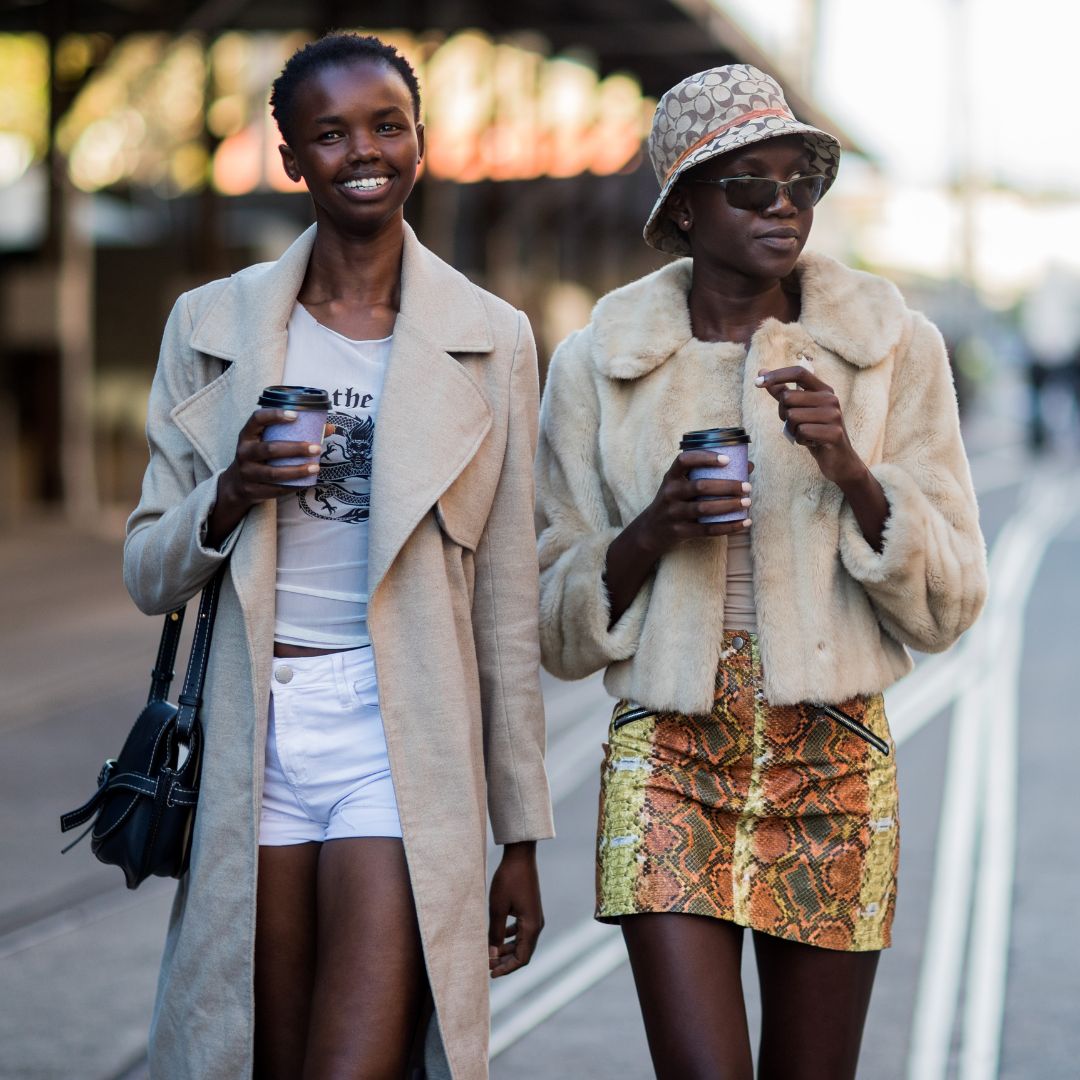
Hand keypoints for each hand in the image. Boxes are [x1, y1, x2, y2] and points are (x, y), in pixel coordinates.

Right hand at [204, 409, 326, 547]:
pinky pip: (275, 490)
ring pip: (273, 473)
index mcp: (247, 435)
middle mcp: (244, 452)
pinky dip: (293, 487)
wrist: (237, 483)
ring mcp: (247, 473)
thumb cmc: (261, 455)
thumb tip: (330, 427)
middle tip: (316, 448)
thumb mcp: (268, 440)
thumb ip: (293, 432)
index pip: (257, 419)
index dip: (274, 415)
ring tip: (315, 467)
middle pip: (269, 449)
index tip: (296, 416)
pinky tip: (307, 482)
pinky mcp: (252, 490)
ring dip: (297, 471)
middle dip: (295, 448)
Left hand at [488, 841, 543, 977]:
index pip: (522, 958)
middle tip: (487, 965)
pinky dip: (510, 937)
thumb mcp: (497, 908)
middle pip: (523, 952)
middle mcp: (537, 924)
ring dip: (507, 950)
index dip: (507, 969)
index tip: (490, 973)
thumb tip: (491, 956)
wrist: (520, 856)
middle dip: (505, 961)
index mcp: (532, 927)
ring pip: (521, 942)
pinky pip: (521, 931)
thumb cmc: (508, 880)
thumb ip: (495, 934)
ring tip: (490, 954)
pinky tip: (498, 936)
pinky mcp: (530, 910)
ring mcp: (534, 917)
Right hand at [635, 450, 752, 558]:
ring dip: (729, 505)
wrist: (651, 530)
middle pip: (700, 486)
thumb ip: (707, 474)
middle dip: (727, 486)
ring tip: (747, 502)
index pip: (684, 460)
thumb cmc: (675, 501)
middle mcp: (670, 493)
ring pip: (704, 509)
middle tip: (747, 486)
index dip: (705, 458)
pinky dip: (728, 527)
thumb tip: (748, 466)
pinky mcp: (680, 531)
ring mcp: (674, 513)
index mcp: (671, 477)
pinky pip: (707, 529)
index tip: (727, 459)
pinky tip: (744, 523)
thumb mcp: (681, 485)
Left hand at [755, 366, 866, 486]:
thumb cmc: (815, 432)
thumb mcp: (798, 410)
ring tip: (806, 434)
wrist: (838, 459)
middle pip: (788, 398)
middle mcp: (830, 398)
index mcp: (823, 390)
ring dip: (793, 429)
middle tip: (796, 424)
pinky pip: (802, 432)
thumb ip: (782, 392)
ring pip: (792, 416)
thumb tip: (761, 373)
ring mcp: (834, 415)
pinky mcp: (834, 433)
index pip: (799, 373)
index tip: (757, 382)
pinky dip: (800, 440)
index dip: (777, 375)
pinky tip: (812, 443)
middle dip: (783, 413)